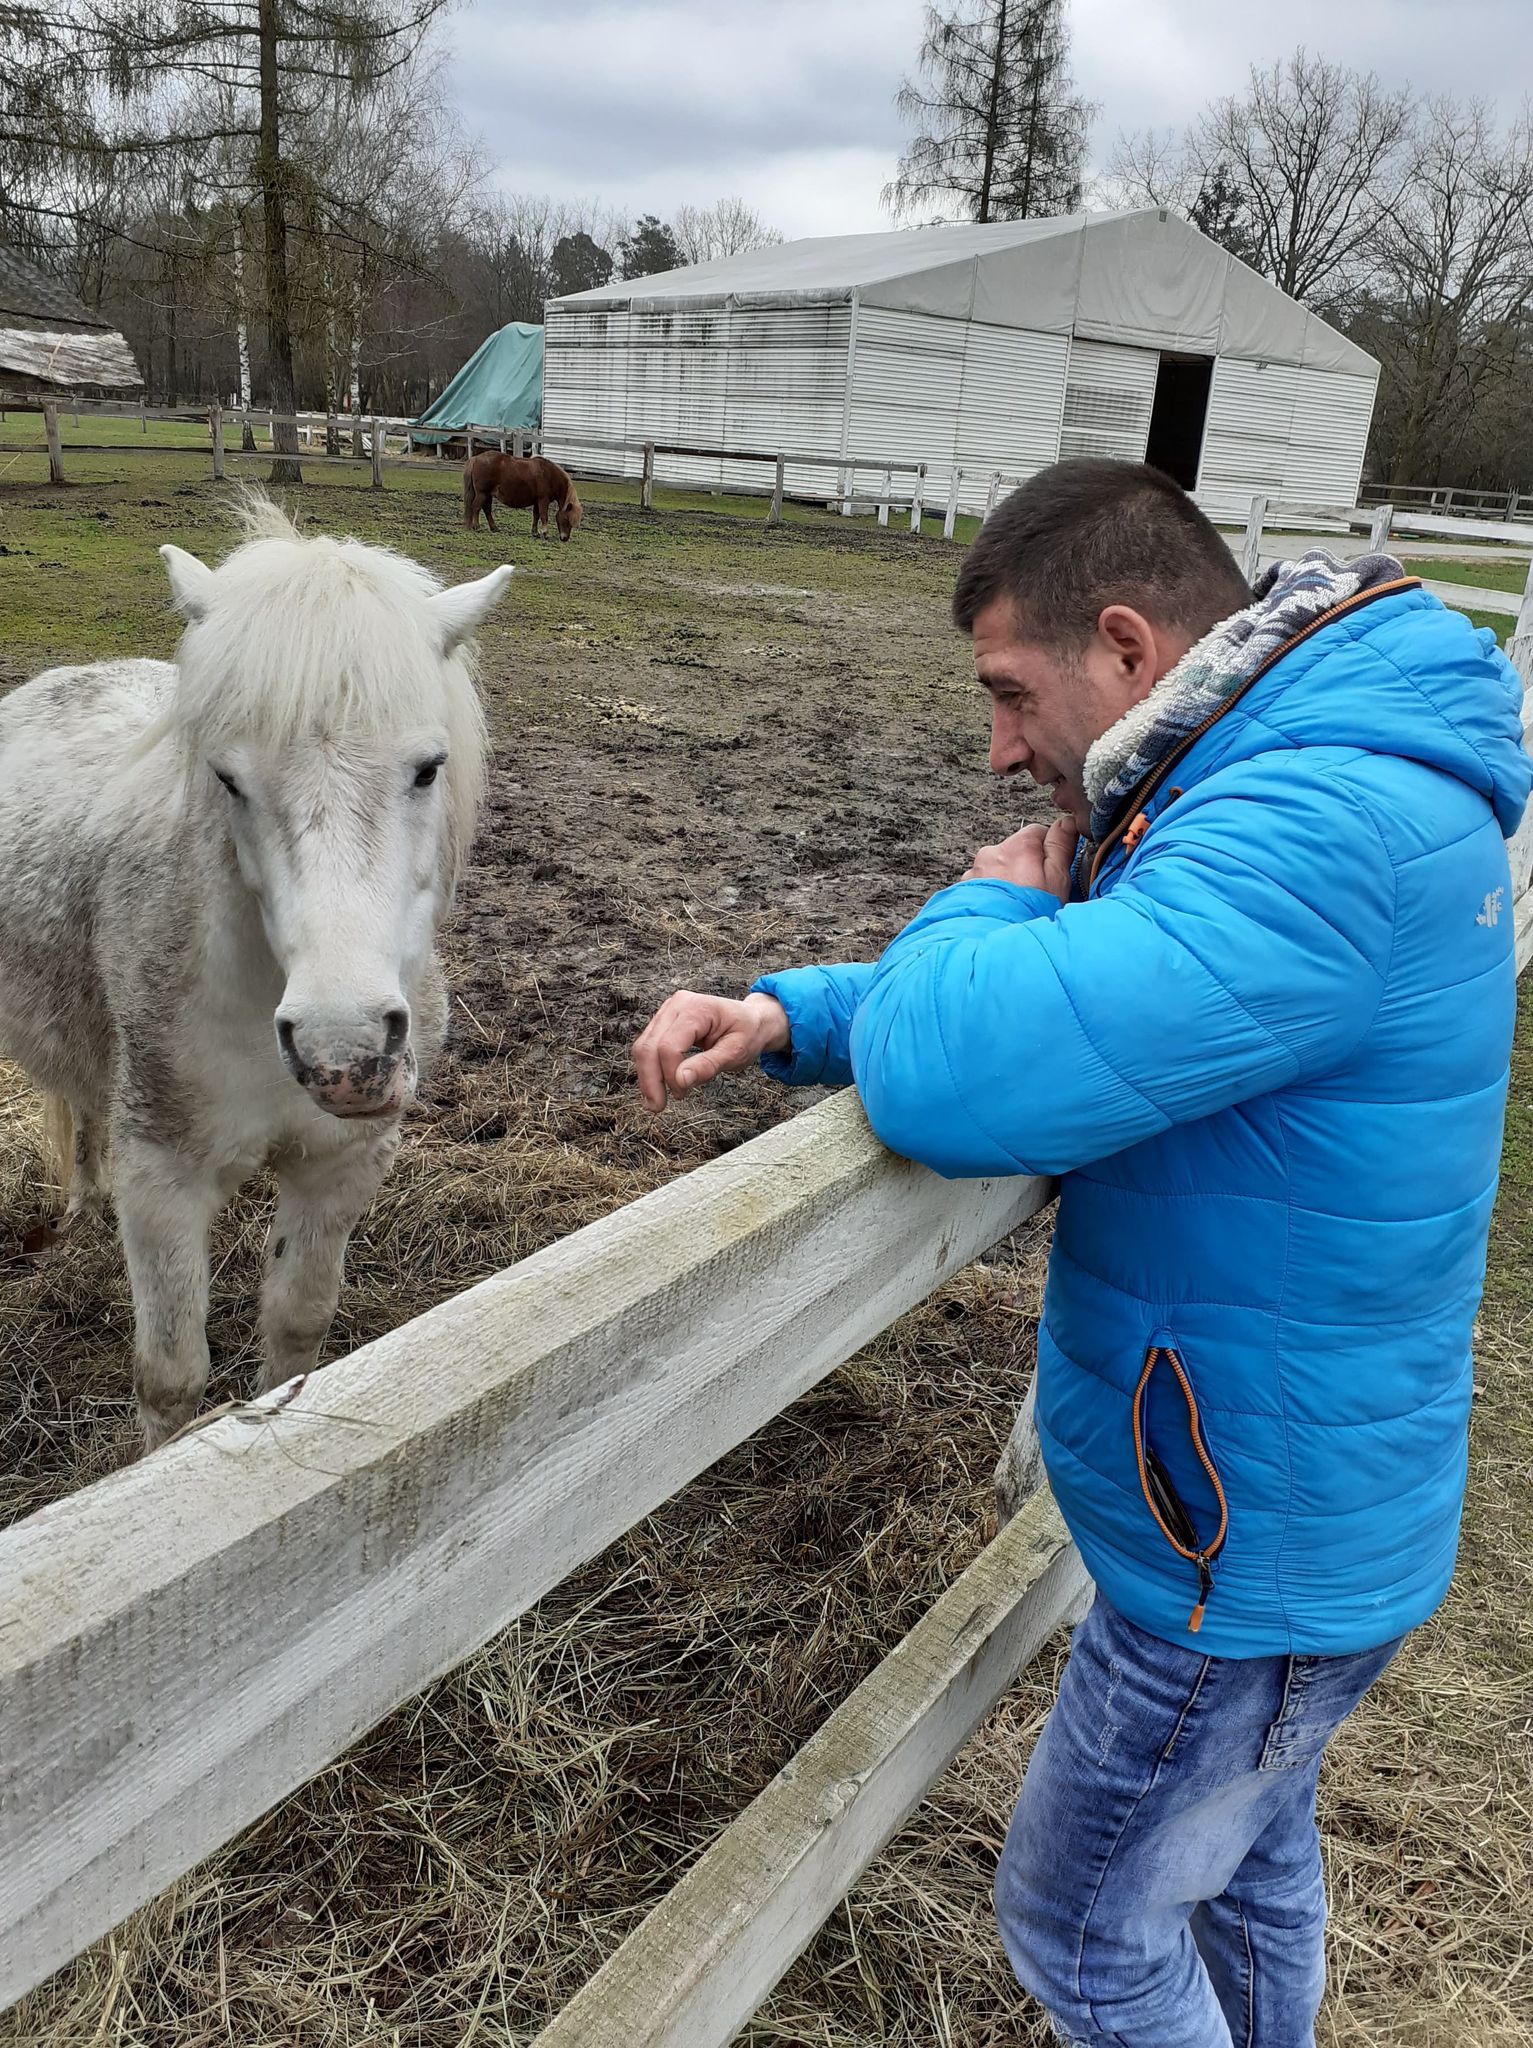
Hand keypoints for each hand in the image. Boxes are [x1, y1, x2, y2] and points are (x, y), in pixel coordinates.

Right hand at [632, 989, 790, 1110]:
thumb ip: (708, 1065)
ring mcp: (668, 1011)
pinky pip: (648, 1046)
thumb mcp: (736, 1052)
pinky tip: (657, 1087)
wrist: (751, 1020)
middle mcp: (677, 1005)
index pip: (669, 1045)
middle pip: (649, 1046)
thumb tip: (681, 1080)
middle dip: (650, 1080)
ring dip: (647, 1077)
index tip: (682, 1094)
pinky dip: (650, 1068)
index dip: (671, 1074)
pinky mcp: (664, 1021)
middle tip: (657, 1106)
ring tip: (656, 1101)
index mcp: (697, 1008)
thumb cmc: (747, 1033)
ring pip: (643, 1047)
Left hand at [963, 818, 1077, 901]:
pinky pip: (983, 884)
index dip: (1049, 852)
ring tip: (1017, 905)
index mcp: (1019, 846)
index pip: (1038, 832)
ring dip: (1007, 881)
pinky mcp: (964, 889)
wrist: (993, 941)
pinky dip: (992, 893)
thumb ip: (1061, 846)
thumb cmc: (1029, 912)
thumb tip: (1067, 822)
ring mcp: (976, 871)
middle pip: (1016, 851)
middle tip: (1036, 892)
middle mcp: (993, 853)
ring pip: (998, 869)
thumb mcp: (1058, 878)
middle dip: (1026, 867)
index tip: (1052, 871)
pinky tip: (1001, 909)